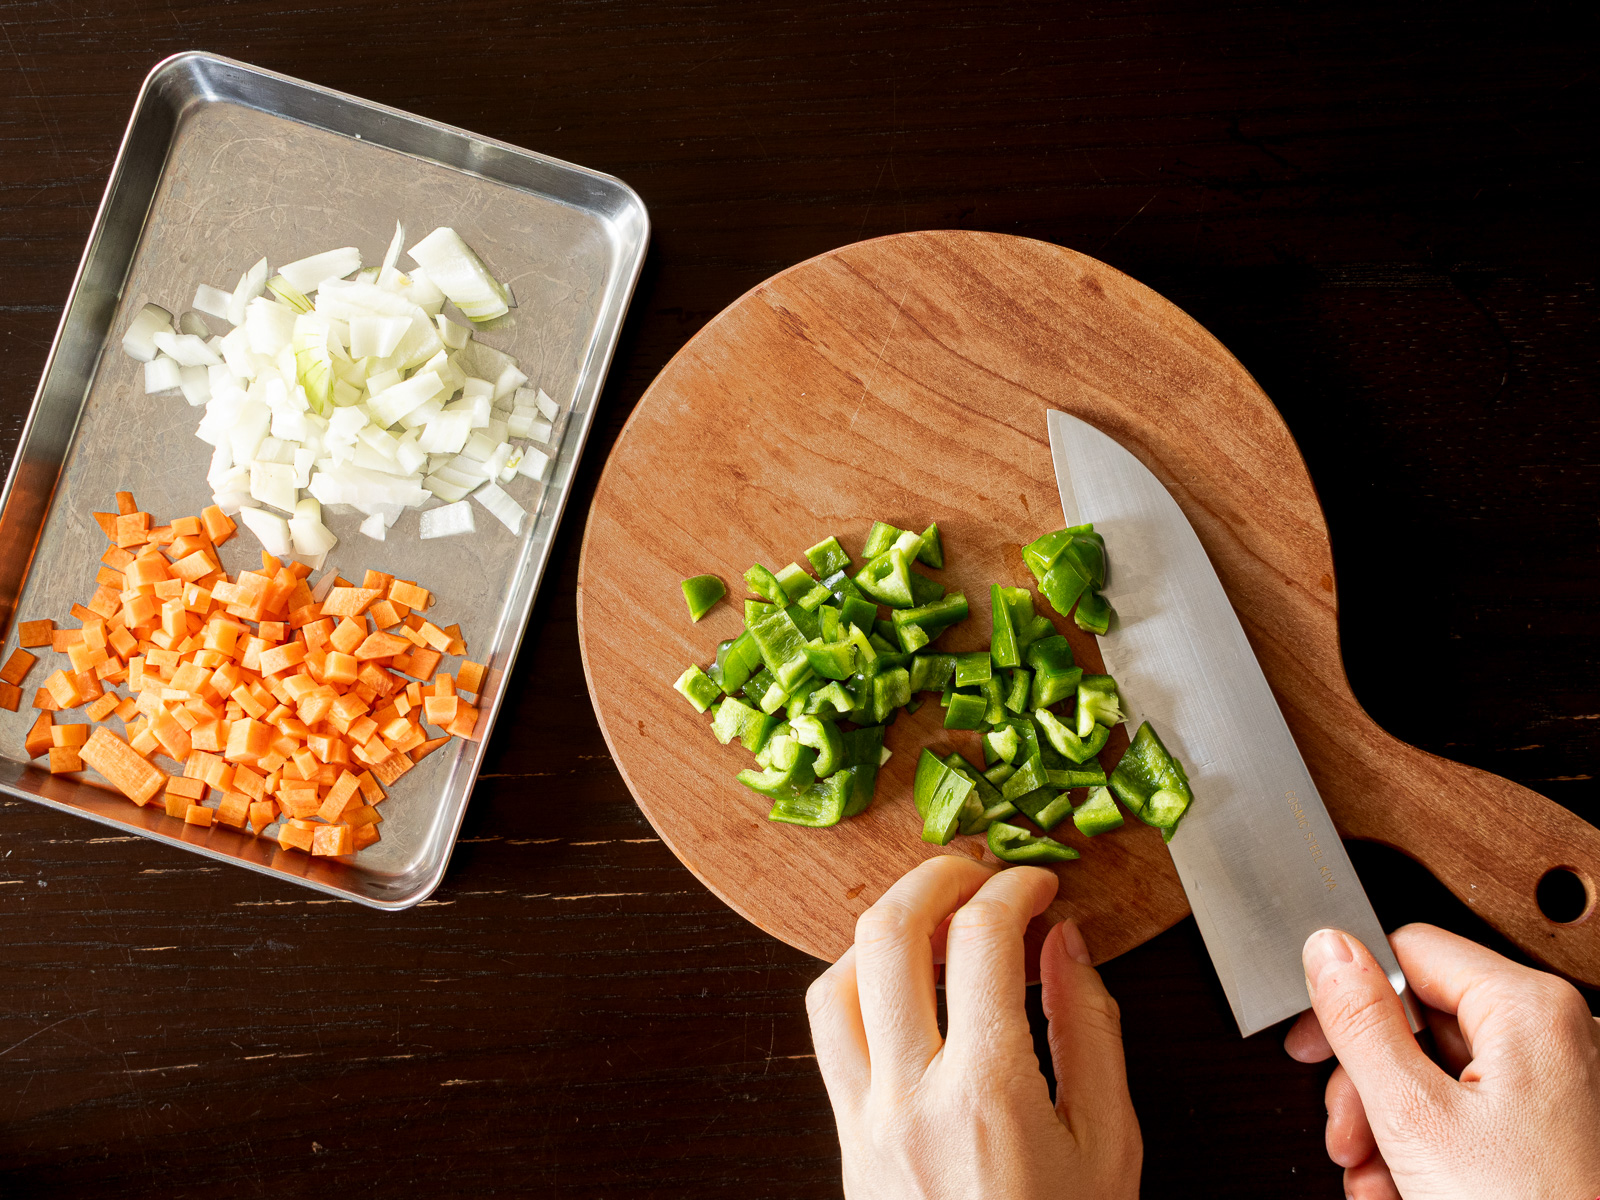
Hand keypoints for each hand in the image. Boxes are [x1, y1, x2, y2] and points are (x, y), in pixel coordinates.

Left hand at [806, 855, 1140, 1198]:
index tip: (1038, 884)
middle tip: (978, 873)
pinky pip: (826, 1032)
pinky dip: (856, 982)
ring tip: (936, 922)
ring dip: (882, 929)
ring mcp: (863, 1118)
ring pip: (835, 978)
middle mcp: (908, 1097)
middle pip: (886, 935)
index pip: (982, 941)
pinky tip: (902, 984)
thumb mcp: (1109, 1144)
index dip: (1014, 888)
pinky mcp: (844, 1137)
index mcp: (987, 1096)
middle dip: (934, 878)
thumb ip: (1090, 1030)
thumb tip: (1065, 942)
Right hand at [1285, 922, 1599, 1198]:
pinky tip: (1402, 1189)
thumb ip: (1362, 1022)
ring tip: (1374, 1178)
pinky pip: (1467, 1115)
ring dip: (1385, 1128)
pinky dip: (1424, 1150)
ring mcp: (1556, 1087)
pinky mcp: (1551, 1132)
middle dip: (1365, 1085)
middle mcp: (1552, 1036)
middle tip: (1346, 1133)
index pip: (1407, 952)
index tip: (1311, 1043)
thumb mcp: (1414, 1116)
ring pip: (1434, 1077)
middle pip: (1416, 1022)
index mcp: (1527, 1008)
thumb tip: (1329, 949)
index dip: (1346, 1000)